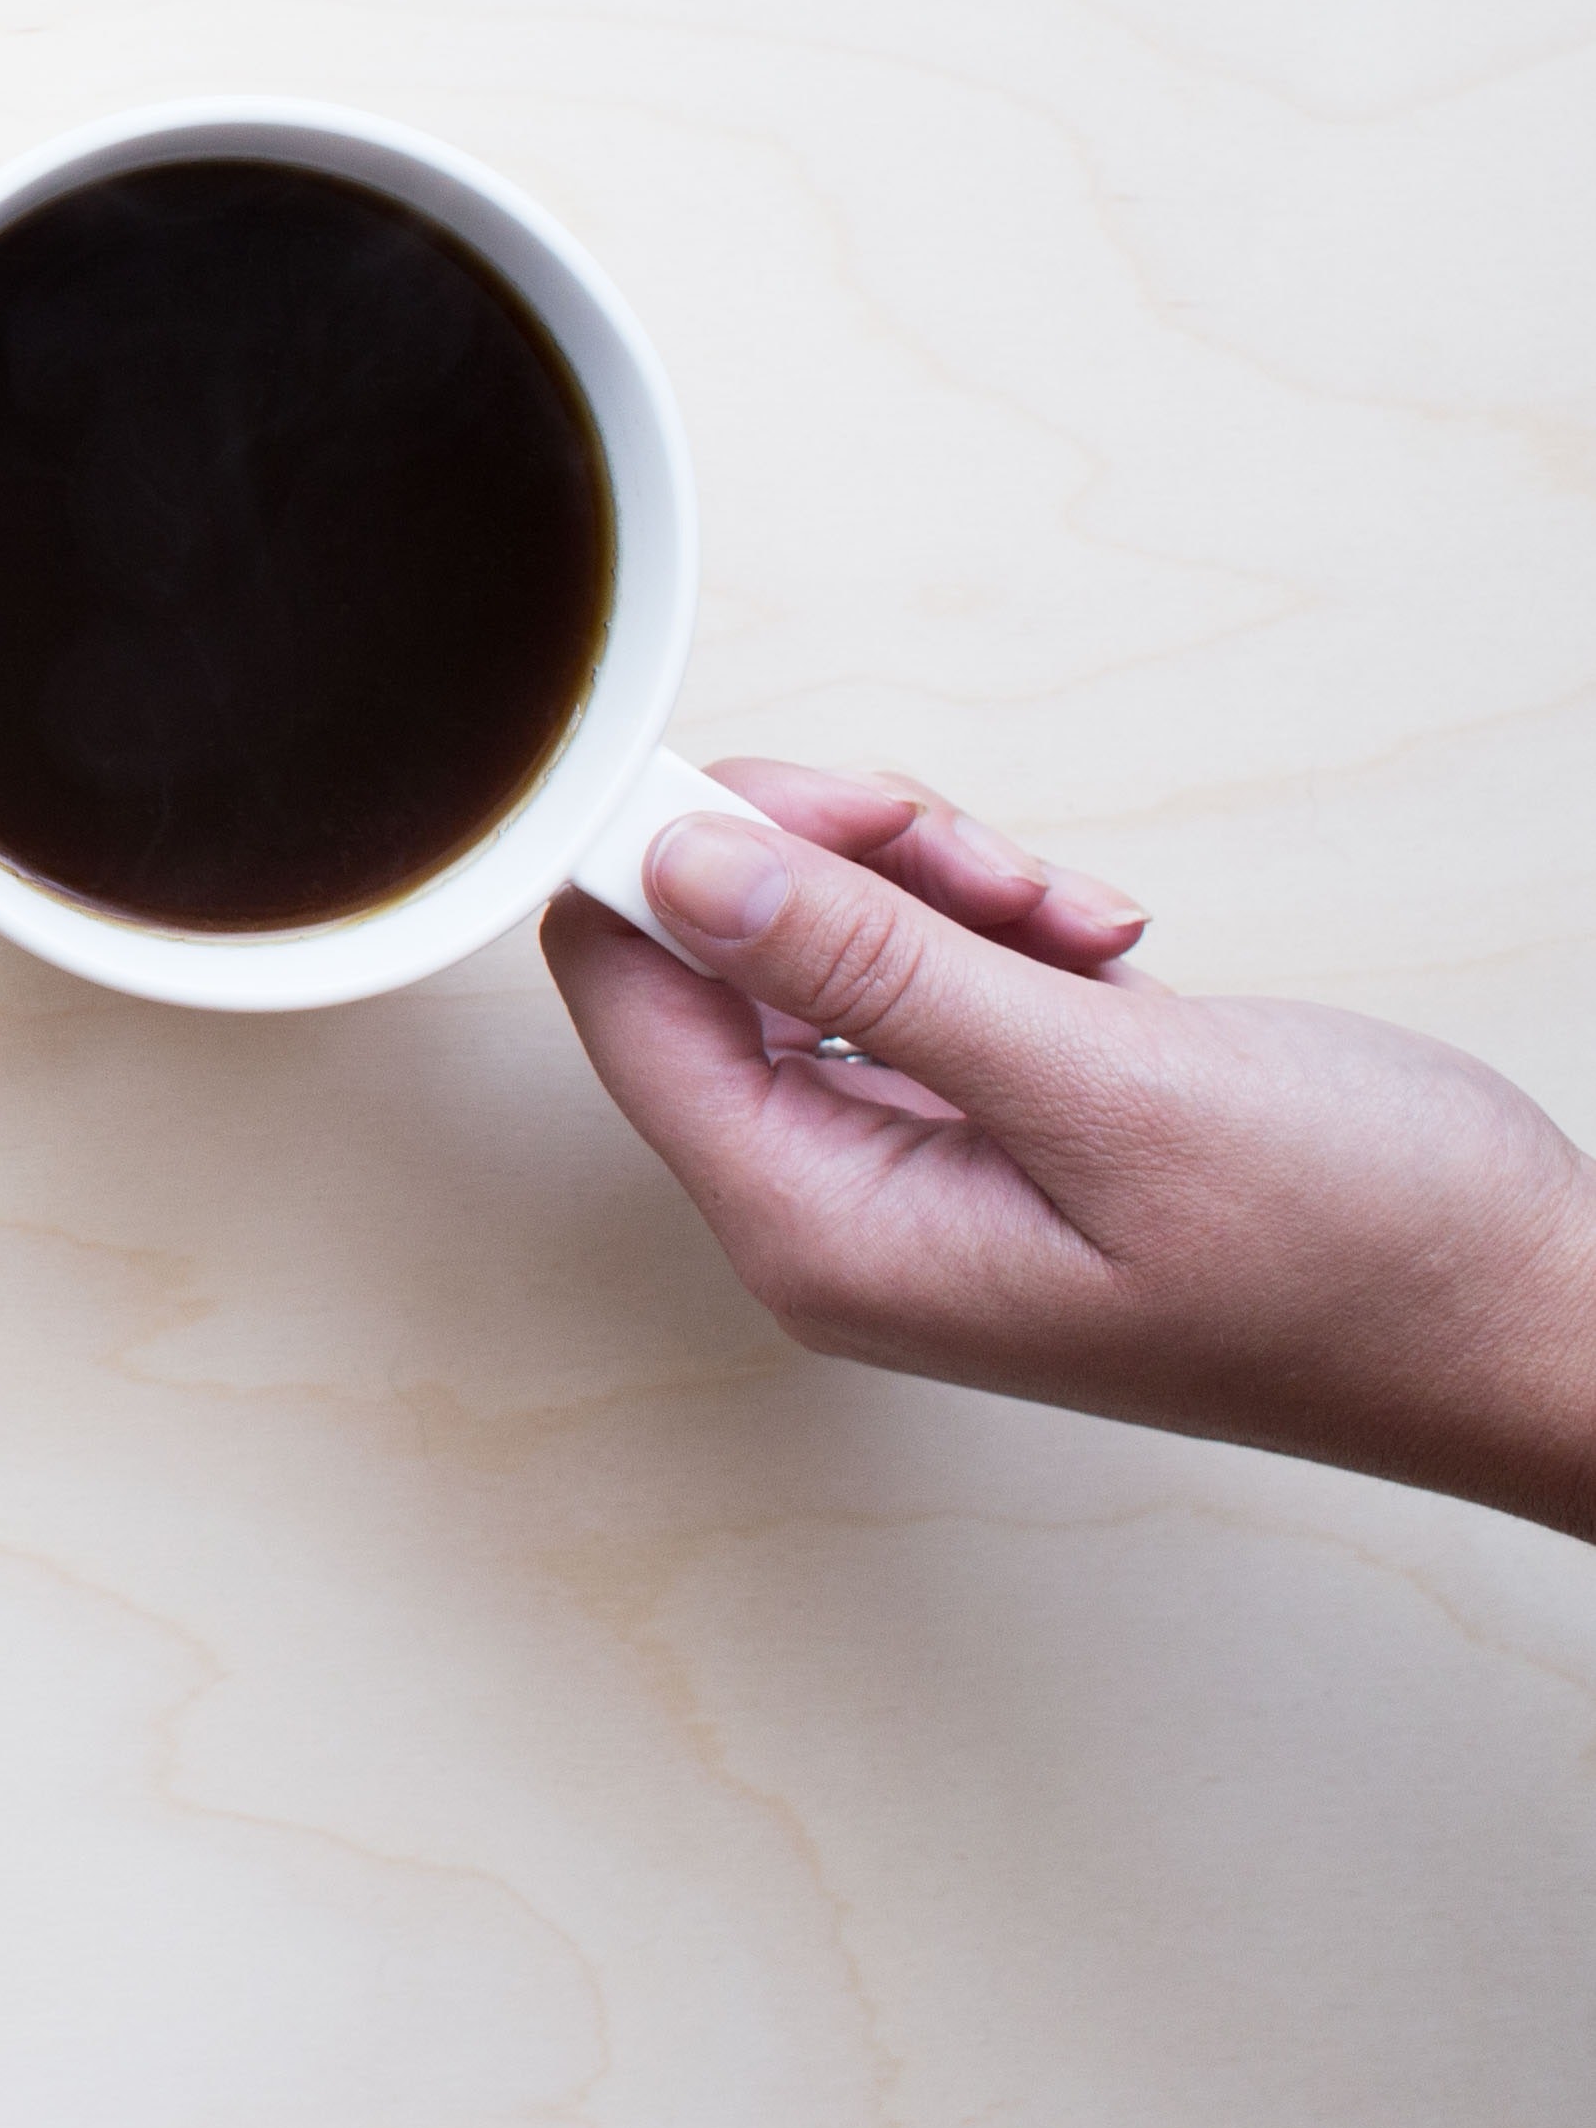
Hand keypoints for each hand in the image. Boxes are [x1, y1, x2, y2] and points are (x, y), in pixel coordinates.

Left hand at [545, 761, 1595, 1541]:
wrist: (1535, 1326)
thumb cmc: (1363, 1256)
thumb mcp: (1103, 1086)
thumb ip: (870, 970)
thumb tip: (677, 868)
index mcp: (814, 1226)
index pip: (623, 993)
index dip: (675, 860)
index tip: (813, 800)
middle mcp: (829, 1205)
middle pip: (710, 948)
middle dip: (841, 863)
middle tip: (993, 869)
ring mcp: (907, 1163)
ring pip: (822, 940)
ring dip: (939, 885)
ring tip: (1083, 926)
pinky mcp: (988, 1121)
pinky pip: (918, 973)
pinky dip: (1001, 928)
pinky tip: (1104, 952)